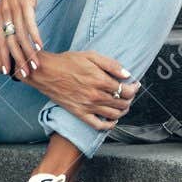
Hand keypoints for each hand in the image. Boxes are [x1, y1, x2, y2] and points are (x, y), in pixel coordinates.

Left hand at [0, 0, 54, 77]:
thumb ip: (18, 12)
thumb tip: (26, 25)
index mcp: (2, 12)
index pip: (1, 39)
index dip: (4, 56)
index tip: (7, 71)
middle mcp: (6, 12)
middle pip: (9, 42)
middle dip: (16, 60)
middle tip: (23, 75)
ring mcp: (15, 7)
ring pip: (20, 36)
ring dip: (28, 52)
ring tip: (35, 65)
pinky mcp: (26, 1)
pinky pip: (29, 23)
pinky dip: (35, 36)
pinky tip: (40, 46)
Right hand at [23, 49, 137, 131]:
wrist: (46, 72)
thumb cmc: (67, 62)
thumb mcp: (91, 56)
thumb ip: (111, 65)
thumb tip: (127, 74)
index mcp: (100, 80)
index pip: (126, 90)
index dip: (134, 88)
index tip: (135, 86)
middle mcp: (96, 95)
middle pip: (122, 103)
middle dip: (129, 99)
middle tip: (129, 95)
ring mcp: (88, 106)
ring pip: (113, 114)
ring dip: (122, 111)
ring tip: (123, 106)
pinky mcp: (80, 113)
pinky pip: (98, 125)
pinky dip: (109, 125)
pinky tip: (112, 120)